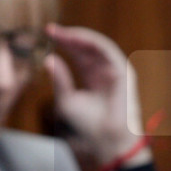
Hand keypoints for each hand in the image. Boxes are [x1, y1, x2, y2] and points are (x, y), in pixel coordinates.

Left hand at [44, 23, 151, 166]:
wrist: (107, 140)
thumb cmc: (89, 126)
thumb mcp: (67, 100)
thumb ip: (60, 80)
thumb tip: (48, 59)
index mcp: (93, 78)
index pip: (79, 54)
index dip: (64, 42)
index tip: (47, 34)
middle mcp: (105, 71)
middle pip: (86, 47)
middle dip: (69, 36)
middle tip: (50, 30)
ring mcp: (115, 70)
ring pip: (97, 45)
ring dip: (79, 36)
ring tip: (60, 32)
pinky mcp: (123, 71)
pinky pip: (107, 50)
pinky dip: (92, 42)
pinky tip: (76, 38)